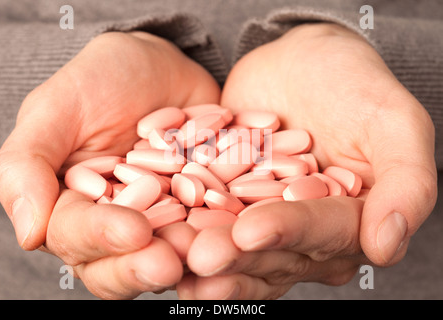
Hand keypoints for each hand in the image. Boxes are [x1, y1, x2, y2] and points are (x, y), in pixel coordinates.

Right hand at [0, 31, 219, 298]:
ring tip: (212, 252)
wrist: (159, 67)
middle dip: (145, 266)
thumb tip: (29, 234)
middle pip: (124, 262)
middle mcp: (118, 224)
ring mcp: (164, 221)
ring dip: (191, 258)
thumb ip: (28, 165)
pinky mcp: (202, 209)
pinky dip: (228, 229)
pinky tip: (244, 230)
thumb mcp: (57, 109)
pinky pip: (215, 225)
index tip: (133, 231)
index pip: (77, 238)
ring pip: (173, 254)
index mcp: (73, 209)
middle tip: (171, 263)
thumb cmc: (100, 81)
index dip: (102, 240)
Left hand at [178, 23, 437, 298]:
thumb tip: (387, 246)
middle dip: (236, 256)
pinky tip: (159, 235)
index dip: (289, 233)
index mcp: (350, 221)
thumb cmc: (354, 87)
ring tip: (173, 257)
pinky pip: (205, 218)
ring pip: (235, 248)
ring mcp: (263, 221)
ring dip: (204, 255)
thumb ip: (405, 184)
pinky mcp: (228, 204)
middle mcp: (306, 234)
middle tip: (200, 256)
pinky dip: (183, 226)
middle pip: (273, 252)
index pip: (322, 233)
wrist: (300, 65)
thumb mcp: (393, 124)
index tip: (251, 230)